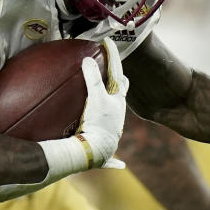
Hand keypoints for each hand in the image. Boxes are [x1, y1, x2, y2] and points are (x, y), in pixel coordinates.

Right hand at [77, 40, 128, 169]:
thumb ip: (91, 79)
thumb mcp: (95, 98)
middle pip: (120, 97)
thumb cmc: (97, 123)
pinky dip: (116, 163)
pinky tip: (122, 167)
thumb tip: (87, 59)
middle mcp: (118, 119)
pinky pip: (113, 160)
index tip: (108, 42)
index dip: (113, 58)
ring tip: (109, 108)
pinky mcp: (106, 155)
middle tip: (115, 74)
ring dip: (114, 115)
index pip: (118, 76)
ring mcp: (113, 136)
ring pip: (116, 122)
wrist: (94, 152)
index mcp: (117, 104)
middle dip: (118, 86)